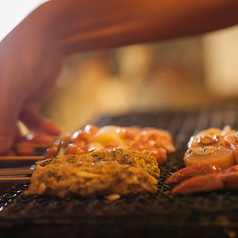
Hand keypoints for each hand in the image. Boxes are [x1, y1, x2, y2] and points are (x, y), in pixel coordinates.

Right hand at [0, 7, 61, 154]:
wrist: (50, 39)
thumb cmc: (23, 56)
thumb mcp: (11, 88)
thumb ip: (2, 119)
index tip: (9, 158)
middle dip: (14, 145)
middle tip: (30, 152)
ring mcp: (8, 103)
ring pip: (15, 131)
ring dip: (32, 139)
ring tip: (47, 143)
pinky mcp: (25, 102)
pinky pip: (32, 121)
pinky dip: (44, 127)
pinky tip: (56, 130)